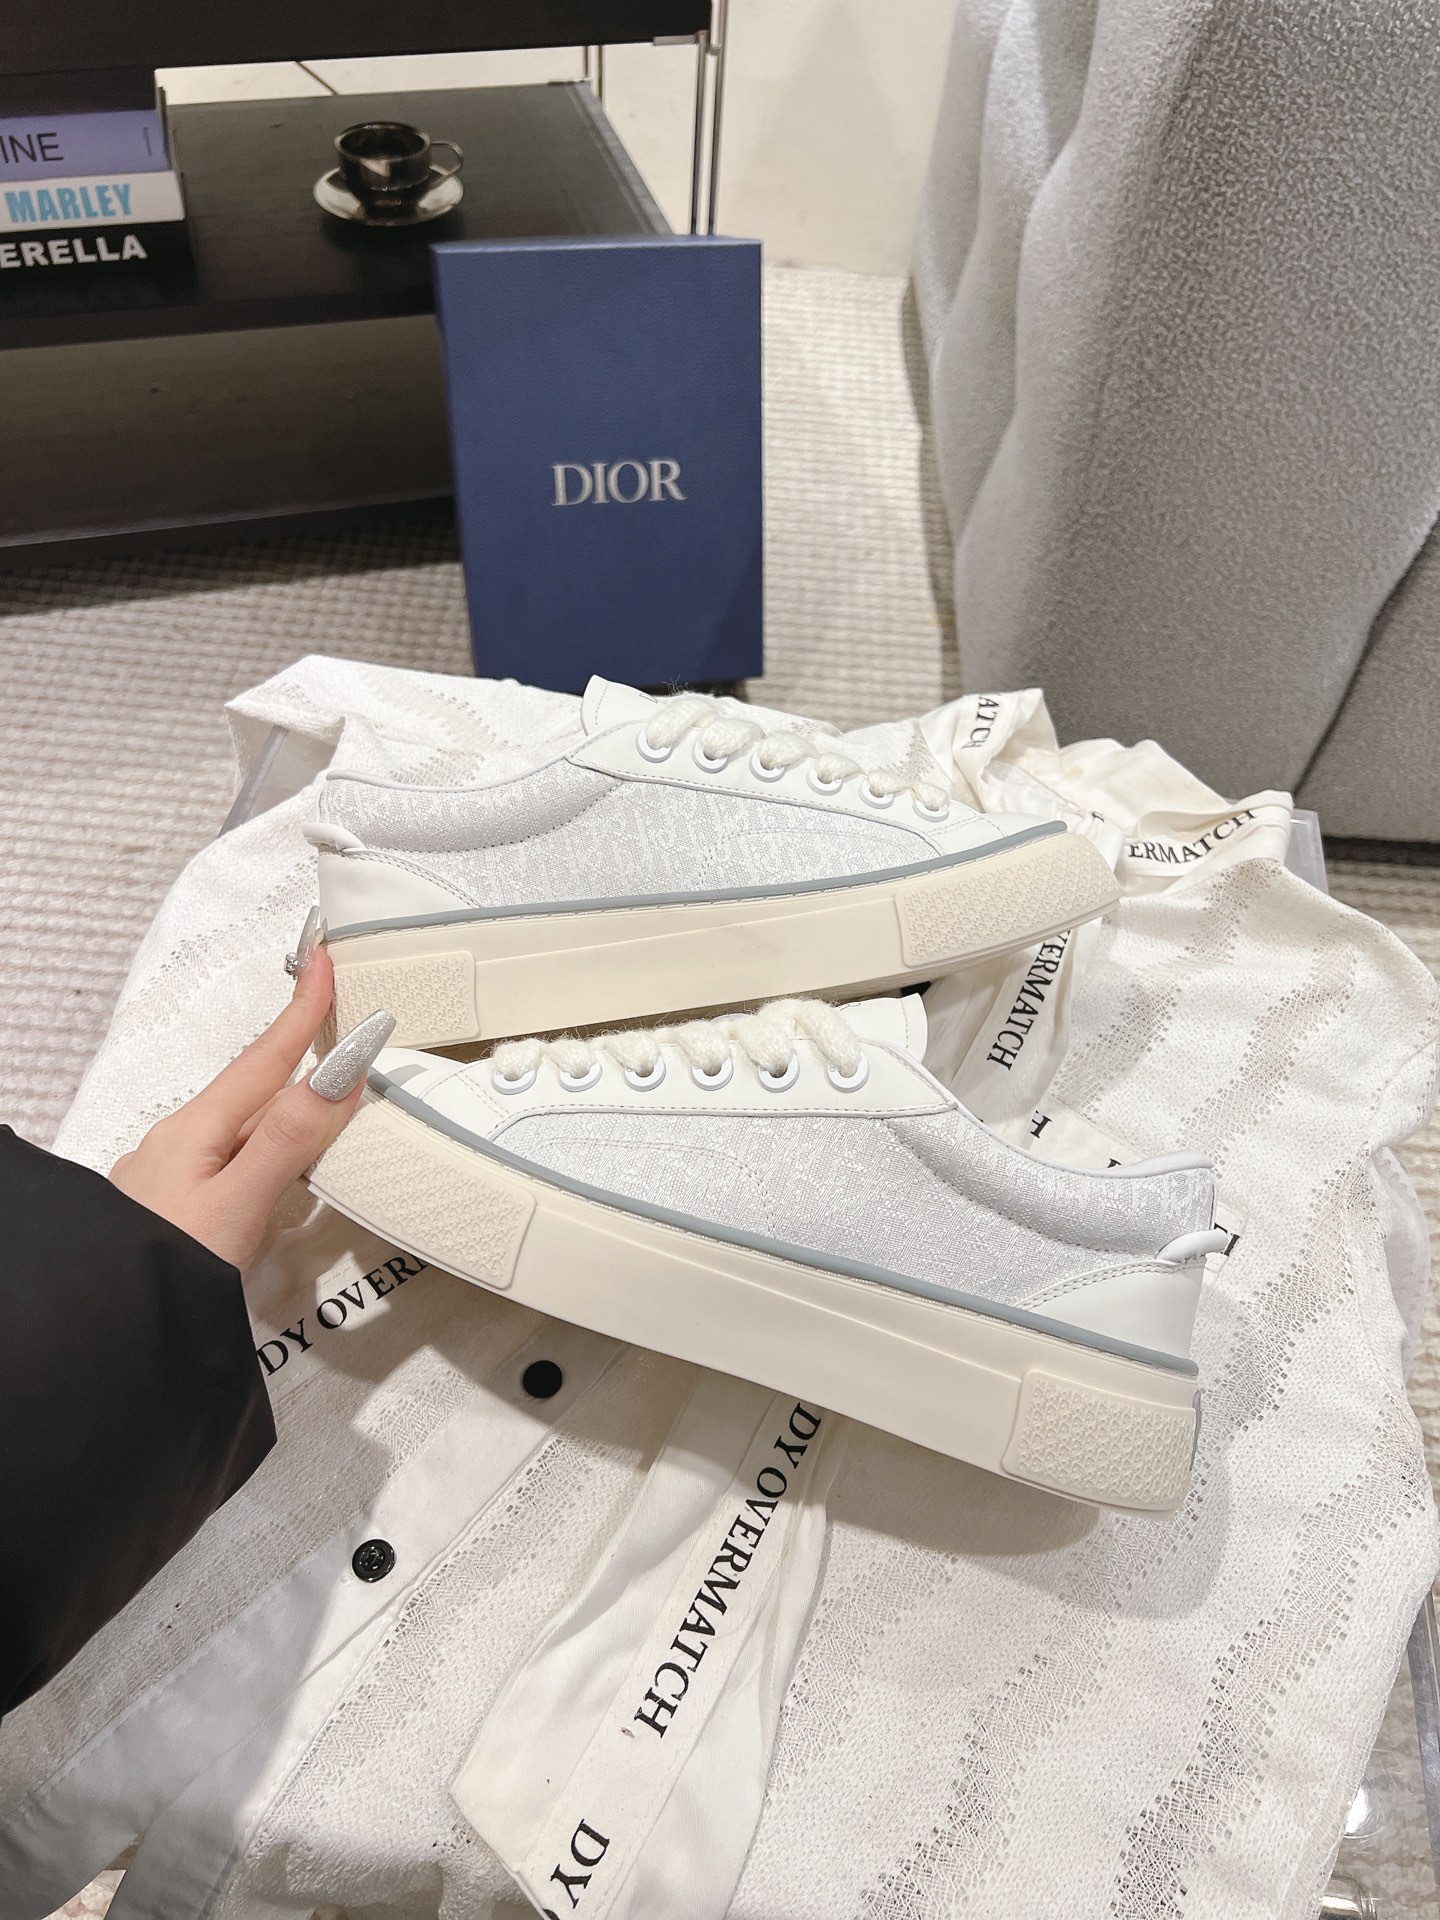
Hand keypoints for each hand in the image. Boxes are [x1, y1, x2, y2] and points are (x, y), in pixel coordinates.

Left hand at [109, 945, 392, 1271]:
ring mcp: (173, 1180)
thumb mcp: (234, 1208)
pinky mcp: (177, 1212)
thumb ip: (286, 1142)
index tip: (324, 963)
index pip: (263, 1060)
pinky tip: (276, 1168)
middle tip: (333, 1012)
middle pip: (254, 1089)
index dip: (300, 1012)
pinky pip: (232, 1161)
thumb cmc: (157, 1275)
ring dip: (285, 1104)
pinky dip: (266, 1150)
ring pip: (243, 1128)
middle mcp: (179, 1147)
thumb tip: (335, 1077)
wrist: (96, 1331)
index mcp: (194, 1133)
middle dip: (296, 1049)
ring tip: (322, 1088)